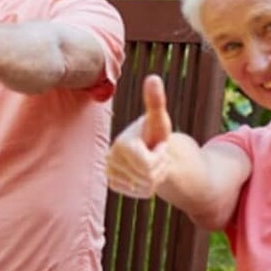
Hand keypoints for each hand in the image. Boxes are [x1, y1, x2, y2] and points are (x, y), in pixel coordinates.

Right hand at [105, 75, 173, 198]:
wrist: (147, 148)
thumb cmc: (155, 132)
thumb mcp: (159, 119)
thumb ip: (156, 100)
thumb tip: (153, 77)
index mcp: (120, 144)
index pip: (148, 165)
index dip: (160, 157)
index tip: (157, 146)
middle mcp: (110, 159)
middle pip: (148, 177)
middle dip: (159, 168)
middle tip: (155, 155)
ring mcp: (110, 173)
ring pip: (145, 187)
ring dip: (155, 177)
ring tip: (150, 163)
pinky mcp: (113, 184)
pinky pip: (140, 193)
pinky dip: (148, 186)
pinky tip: (144, 174)